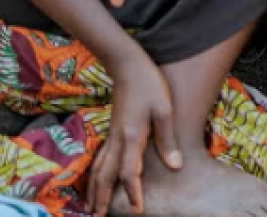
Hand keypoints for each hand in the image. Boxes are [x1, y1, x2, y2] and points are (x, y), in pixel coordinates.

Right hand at [90, 48, 180, 216]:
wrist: (128, 65)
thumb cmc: (150, 84)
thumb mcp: (164, 109)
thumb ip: (167, 140)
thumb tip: (175, 166)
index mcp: (132, 136)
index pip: (130, 172)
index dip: (133, 192)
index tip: (137, 209)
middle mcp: (118, 139)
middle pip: (106, 175)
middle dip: (102, 198)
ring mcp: (112, 135)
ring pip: (98, 168)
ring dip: (94, 189)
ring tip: (90, 207)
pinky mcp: (111, 130)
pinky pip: (99, 158)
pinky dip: (94, 173)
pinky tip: (94, 179)